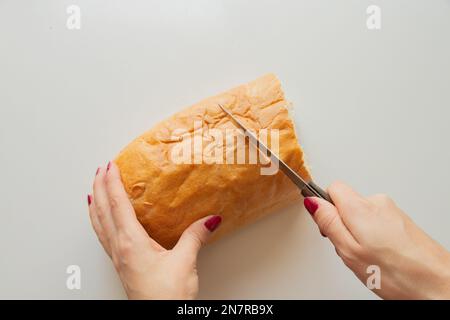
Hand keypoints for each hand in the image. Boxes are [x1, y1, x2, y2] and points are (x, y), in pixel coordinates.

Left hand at [87, 162, 221, 299]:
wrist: (158, 319)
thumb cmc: (166, 297)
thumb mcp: (185, 262)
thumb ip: (195, 236)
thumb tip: (209, 220)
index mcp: (131, 243)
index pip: (117, 204)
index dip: (112, 182)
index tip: (111, 165)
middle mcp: (119, 248)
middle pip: (102, 211)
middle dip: (99, 187)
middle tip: (100, 170)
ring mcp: (117, 257)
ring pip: (98, 224)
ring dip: (96, 203)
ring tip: (95, 189)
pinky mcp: (121, 265)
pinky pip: (103, 236)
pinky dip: (98, 221)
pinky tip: (103, 221)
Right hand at [304, 181, 449, 298]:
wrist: (439, 284)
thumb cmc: (398, 273)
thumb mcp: (349, 250)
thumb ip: (328, 223)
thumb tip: (312, 202)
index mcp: (360, 207)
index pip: (332, 188)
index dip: (324, 207)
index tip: (326, 226)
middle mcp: (378, 203)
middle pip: (346, 202)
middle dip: (342, 224)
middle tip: (349, 249)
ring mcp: (392, 211)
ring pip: (361, 214)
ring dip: (358, 232)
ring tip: (368, 256)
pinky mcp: (402, 221)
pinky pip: (376, 222)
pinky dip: (373, 236)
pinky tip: (381, 256)